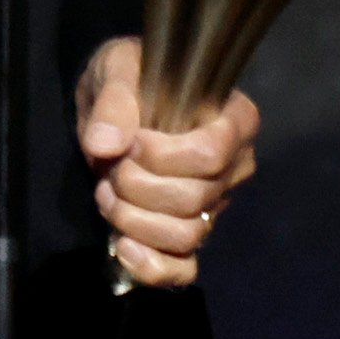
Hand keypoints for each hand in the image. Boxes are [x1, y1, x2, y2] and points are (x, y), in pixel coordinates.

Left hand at [77, 34, 261, 287]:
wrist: (117, 108)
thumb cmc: (131, 78)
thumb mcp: (118, 69)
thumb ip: (114, 101)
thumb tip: (105, 145)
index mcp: (234, 120)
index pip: (212, 155)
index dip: (164, 157)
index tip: (134, 141)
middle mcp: (234, 167)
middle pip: (193, 199)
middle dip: (136, 187)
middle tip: (111, 166)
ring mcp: (214, 206)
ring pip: (185, 235)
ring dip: (133, 220)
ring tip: (107, 193)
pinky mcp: (188, 235)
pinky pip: (183, 269)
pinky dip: (151, 267)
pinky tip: (122, 246)